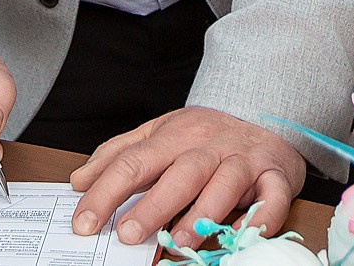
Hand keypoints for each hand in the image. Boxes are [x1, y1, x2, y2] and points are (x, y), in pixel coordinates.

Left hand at [70, 107, 304, 247]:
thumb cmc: (207, 134)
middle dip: (152, 205)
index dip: (106, 192)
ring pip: (225, 182)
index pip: (134, 162)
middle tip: (126, 234)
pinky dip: (262, 215)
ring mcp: (243, 159)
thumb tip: (78, 181)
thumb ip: (118, 154)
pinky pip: (272, 196)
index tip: (84, 221)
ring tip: (179, 240)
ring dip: (203, 213)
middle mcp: (209, 145)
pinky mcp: (275, 175)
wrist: (266, 114)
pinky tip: (245, 232)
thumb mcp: (158, 134)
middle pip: (180, 172)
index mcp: (174, 135)